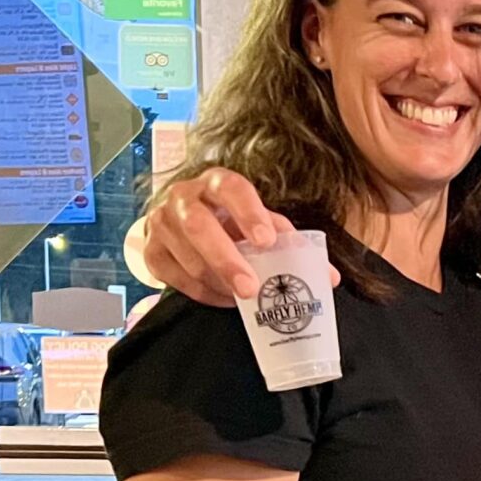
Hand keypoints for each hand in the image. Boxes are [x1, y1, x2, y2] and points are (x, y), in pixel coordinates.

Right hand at [143, 167, 334, 306]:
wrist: (183, 224)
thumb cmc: (231, 222)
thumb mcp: (259, 223)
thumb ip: (290, 243)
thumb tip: (328, 278)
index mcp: (217, 182)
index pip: (232, 189)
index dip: (249, 214)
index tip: (266, 241)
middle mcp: (184, 197)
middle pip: (199, 226)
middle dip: (226, 259)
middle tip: (251, 288)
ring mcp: (162, 223)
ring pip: (187, 257)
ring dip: (218, 282)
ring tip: (243, 297)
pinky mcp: (151, 251)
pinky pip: (175, 278)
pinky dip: (203, 293)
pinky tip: (223, 298)